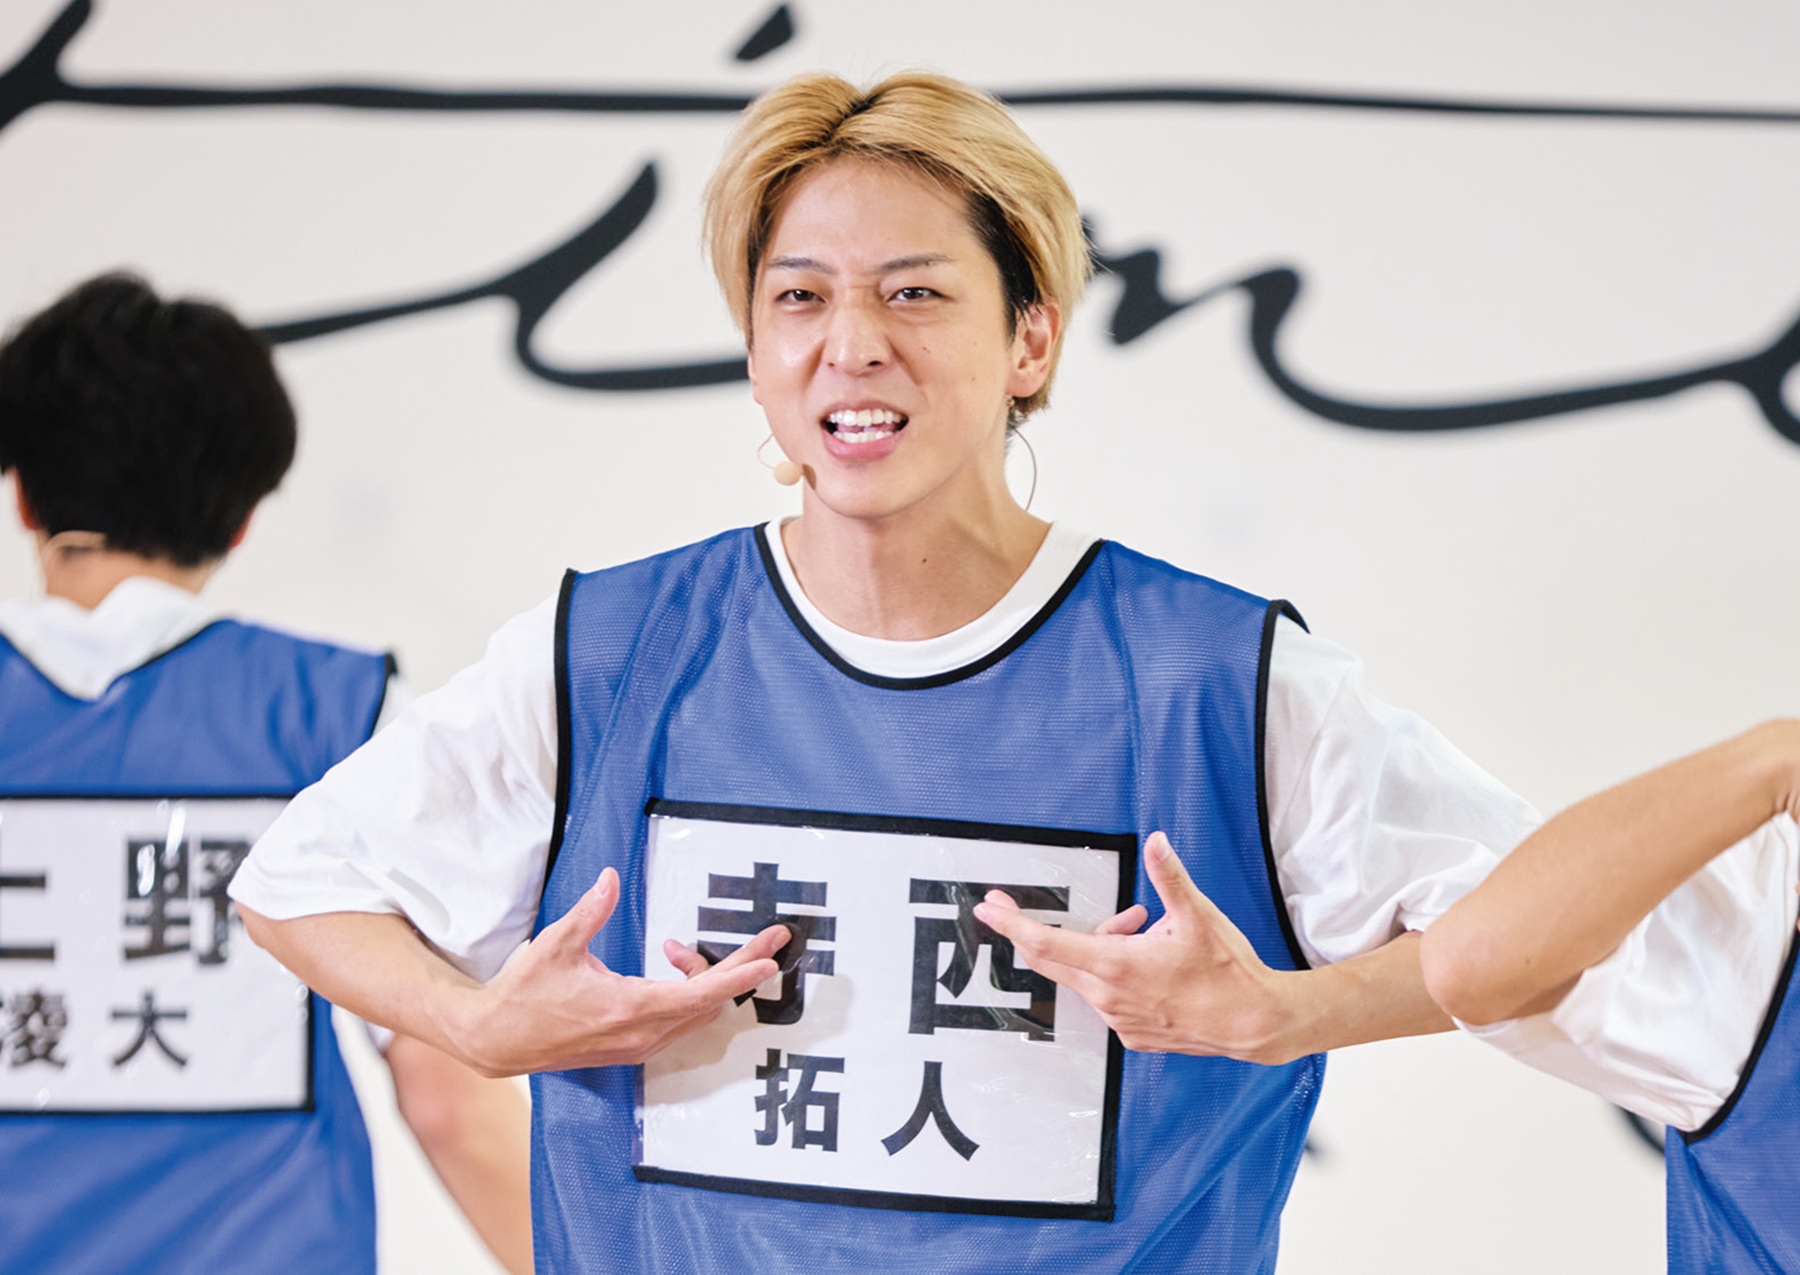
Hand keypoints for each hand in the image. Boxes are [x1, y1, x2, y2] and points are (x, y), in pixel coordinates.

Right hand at [458, 867, 785, 1074]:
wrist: (498, 1042)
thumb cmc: (525, 994)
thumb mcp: (555, 945)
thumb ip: (589, 911)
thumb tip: (610, 878)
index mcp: (627, 1008)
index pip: (699, 993)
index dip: (738, 975)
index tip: (768, 959)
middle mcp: (640, 1034)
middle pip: (710, 1002)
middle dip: (741, 969)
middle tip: (769, 940)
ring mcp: (639, 1046)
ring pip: (697, 1012)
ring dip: (705, 979)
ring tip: (679, 948)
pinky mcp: (633, 1048)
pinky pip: (680, 1021)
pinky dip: (687, 993)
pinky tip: (668, 966)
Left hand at [973, 831, 1301, 1063]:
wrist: (1255, 1023)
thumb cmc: (1227, 971)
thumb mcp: (1197, 915)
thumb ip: (1169, 877)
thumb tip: (1156, 842)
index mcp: (1116, 965)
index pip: (1046, 943)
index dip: (1011, 925)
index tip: (988, 910)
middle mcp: (1109, 997)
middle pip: (1052, 960)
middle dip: (1030, 930)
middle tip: (1007, 906)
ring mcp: (1119, 1020)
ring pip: (1086, 974)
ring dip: (1100, 946)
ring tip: (1143, 927)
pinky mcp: (1132, 1034)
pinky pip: (1107, 996)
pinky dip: (1115, 972)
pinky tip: (1151, 962)